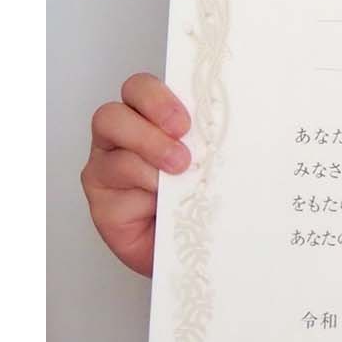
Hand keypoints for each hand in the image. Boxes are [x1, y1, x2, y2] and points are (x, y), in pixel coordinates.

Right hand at [80, 72, 192, 276]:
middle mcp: (121, 140)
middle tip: (181, 136)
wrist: (191, 251)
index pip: (139, 90)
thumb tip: (240, 124)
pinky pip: (114, 183)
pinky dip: (142, 188)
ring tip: (179, 173)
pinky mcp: (101, 201)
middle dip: (149, 118)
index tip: (186, 119)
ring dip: (150, 152)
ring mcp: (106, 169)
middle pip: (113, 112)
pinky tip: (161, 200)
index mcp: (148, 120)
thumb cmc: (200, 201)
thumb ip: (211, 140)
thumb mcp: (212, 163)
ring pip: (113, 146)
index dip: (158, 97)